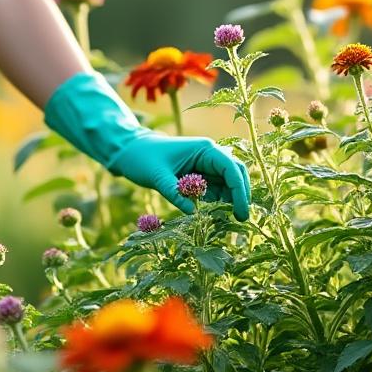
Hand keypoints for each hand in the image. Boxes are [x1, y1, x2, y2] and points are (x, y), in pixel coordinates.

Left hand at [108, 133, 251, 219]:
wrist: (130, 151)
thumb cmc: (143, 158)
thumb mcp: (157, 176)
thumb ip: (175, 193)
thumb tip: (194, 214)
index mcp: (204, 149)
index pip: (231, 168)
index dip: (240, 190)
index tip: (242, 211)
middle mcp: (209, 156)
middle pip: (235, 175)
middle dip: (240, 196)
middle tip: (241, 218)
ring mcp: (205, 167)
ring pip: (227, 184)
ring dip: (229, 201)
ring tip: (227, 221)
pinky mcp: (198, 177)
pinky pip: (214, 191)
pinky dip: (216, 203)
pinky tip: (214, 216)